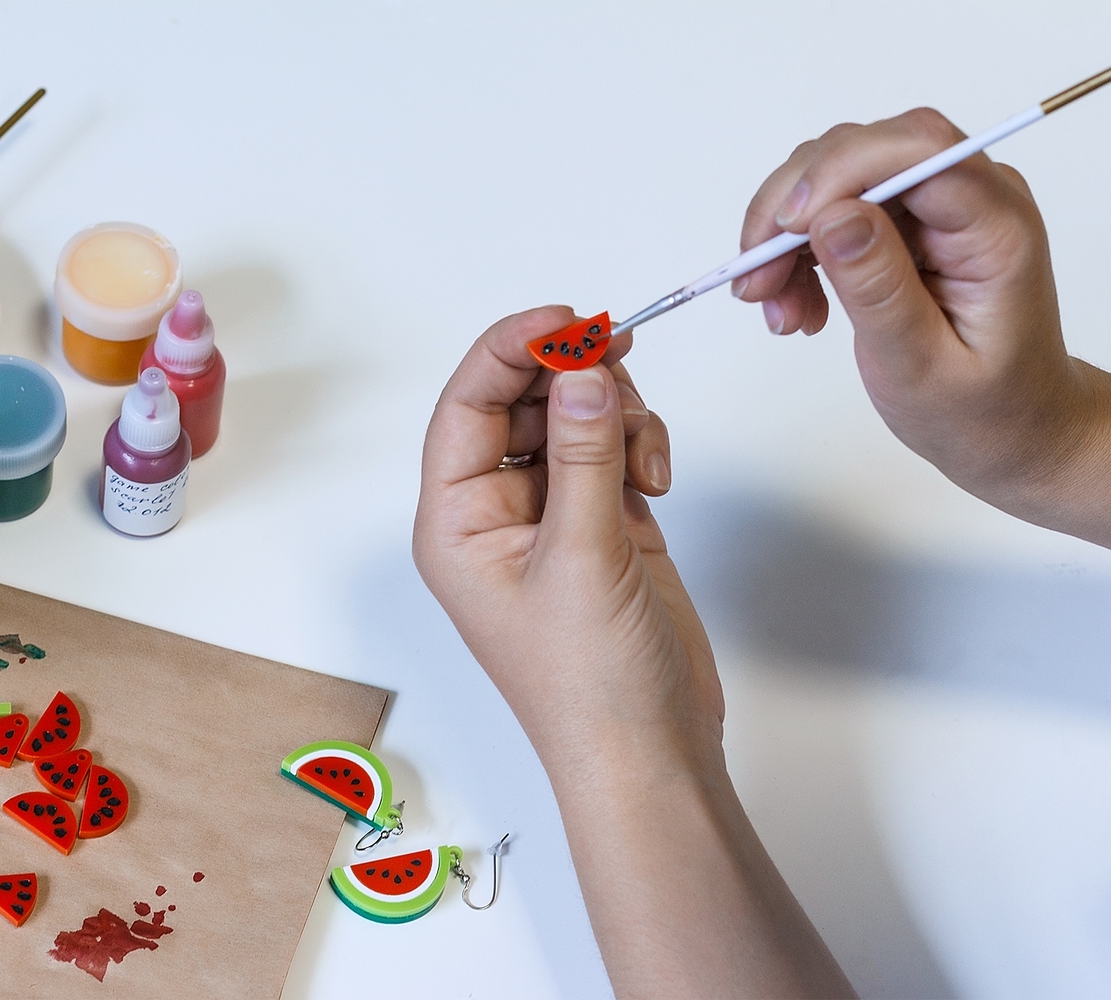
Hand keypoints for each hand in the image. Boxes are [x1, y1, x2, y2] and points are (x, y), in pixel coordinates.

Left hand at [413, 307, 854, 995]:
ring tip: (641, 460)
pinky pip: (612, 448)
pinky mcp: (604, 523)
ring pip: (574, 417)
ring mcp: (552, 515)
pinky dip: (638, 444)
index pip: (467, 407)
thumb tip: (580, 370)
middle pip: (522, 402)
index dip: (509, 350)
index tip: (566, 320)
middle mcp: (495, 512)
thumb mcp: (582, 558)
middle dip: (571, 377)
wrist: (651, 753)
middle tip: (620, 354)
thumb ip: (582, 455)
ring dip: (614, 414)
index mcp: (456, 522)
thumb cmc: (590, 684)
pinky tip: (655, 481)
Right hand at [732, 108, 1082, 508]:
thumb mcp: (923, 367)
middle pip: (863, 151)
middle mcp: (969, 196)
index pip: (918, 148)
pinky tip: (798, 304)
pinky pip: (831, 209)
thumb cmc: (983, 408)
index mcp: (996, 227)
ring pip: (835, 177)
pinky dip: (796, 252)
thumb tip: (835, 217)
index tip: (782, 230)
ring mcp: (936, 205)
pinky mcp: (906, 222)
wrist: (1013, 428)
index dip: (838, 171)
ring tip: (779, 310)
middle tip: (756, 284)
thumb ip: (880, 290)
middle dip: (793, 209)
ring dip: (785, 237)